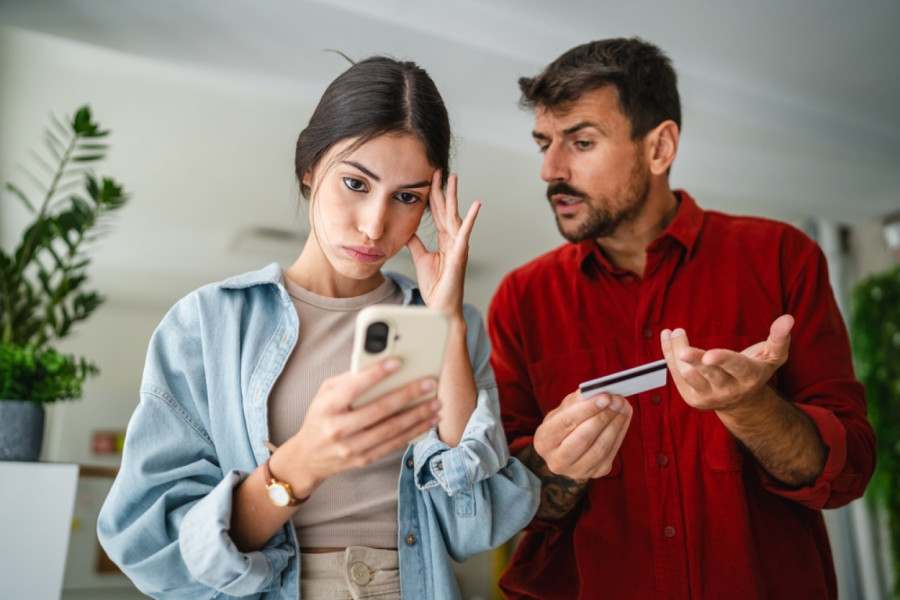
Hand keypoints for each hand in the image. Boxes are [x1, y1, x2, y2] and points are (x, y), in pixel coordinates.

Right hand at [271, 357, 441, 495]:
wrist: (307, 457)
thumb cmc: (321, 416)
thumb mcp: (325, 393)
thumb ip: (348, 379)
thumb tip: (379, 364)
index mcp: (327, 407)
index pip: (353, 388)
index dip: (376, 374)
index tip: (397, 362)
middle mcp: (338, 428)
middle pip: (379, 410)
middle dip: (407, 394)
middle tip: (428, 382)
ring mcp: (351, 447)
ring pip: (391, 430)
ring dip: (417, 415)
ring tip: (436, 403)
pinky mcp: (364, 460)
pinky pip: (393, 445)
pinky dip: (414, 432)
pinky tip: (429, 421)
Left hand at [407, 170, 480, 314]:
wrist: (440, 307)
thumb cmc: (435, 286)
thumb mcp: (421, 258)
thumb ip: (415, 242)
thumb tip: (407, 229)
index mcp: (444, 240)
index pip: (437, 213)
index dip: (433, 196)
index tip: (430, 179)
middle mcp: (453, 240)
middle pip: (446, 209)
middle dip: (443, 190)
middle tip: (440, 170)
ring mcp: (458, 246)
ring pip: (454, 216)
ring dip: (454, 196)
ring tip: (454, 179)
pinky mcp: (460, 254)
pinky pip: (465, 233)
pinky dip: (471, 219)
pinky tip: (476, 205)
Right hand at [533, 389, 632, 481]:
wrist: (565, 452)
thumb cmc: (563, 426)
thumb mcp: (561, 411)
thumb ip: (576, 401)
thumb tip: (596, 392)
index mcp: (543, 441)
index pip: (566, 422)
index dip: (587, 409)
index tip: (605, 396)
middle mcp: (556, 461)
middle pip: (584, 438)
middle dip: (604, 417)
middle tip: (617, 400)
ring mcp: (576, 471)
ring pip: (600, 448)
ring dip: (616, 424)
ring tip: (623, 406)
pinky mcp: (595, 473)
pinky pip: (611, 452)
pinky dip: (620, 433)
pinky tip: (623, 417)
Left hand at [660, 314, 793, 413]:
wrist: (742, 403)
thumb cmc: (756, 370)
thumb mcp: (772, 356)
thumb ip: (779, 338)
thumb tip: (788, 318)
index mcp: (750, 377)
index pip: (736, 367)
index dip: (723, 360)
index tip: (710, 354)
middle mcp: (728, 390)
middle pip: (709, 374)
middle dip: (695, 361)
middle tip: (683, 350)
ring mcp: (709, 397)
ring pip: (688, 376)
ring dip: (677, 352)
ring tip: (675, 332)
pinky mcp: (692, 399)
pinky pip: (676, 375)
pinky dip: (669, 353)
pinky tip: (668, 336)